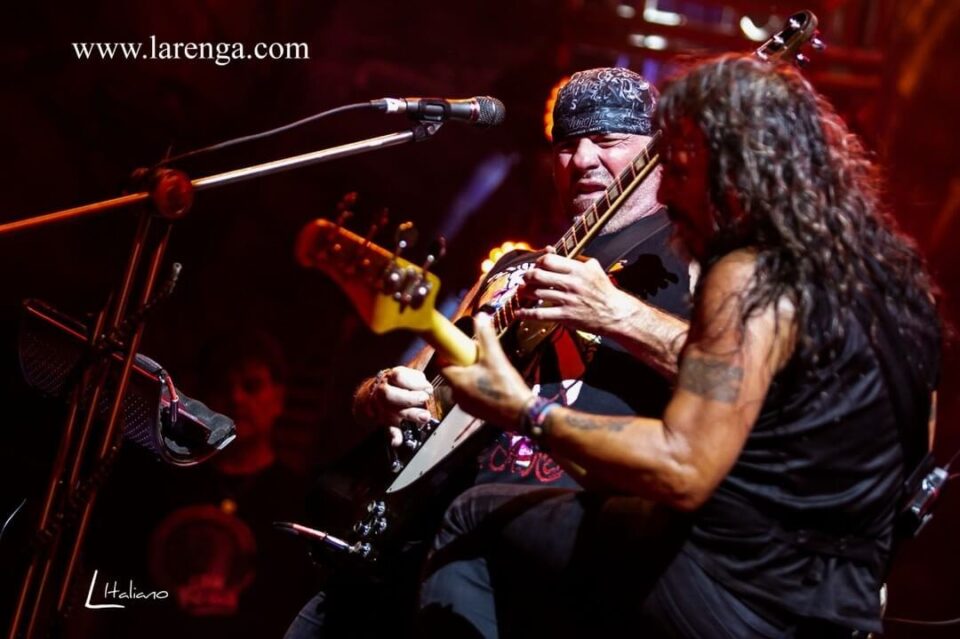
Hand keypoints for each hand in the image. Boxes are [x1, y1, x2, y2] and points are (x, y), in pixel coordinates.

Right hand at [355, 366, 433, 445]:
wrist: (372, 396)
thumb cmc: (396, 383)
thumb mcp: (406, 371)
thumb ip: (420, 363)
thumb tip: (431, 350)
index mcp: (391, 377)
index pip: (399, 376)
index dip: (415, 381)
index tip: (427, 386)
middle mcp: (385, 392)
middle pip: (391, 395)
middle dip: (410, 397)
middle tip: (424, 398)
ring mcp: (385, 407)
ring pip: (394, 412)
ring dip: (410, 415)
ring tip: (424, 416)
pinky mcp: (387, 421)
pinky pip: (389, 429)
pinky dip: (394, 436)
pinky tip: (398, 441)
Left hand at [441, 314, 534, 428]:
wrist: (521, 413)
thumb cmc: (506, 386)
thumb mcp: (495, 357)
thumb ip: (486, 336)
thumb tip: (481, 317)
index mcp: (457, 381)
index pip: (441, 365)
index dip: (448, 355)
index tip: (458, 348)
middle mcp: (457, 395)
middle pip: (452, 374)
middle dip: (462, 365)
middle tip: (476, 357)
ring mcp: (465, 406)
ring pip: (462, 385)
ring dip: (469, 377)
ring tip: (486, 370)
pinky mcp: (475, 412)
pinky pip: (470, 395)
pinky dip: (475, 388)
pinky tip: (490, 384)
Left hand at [517, 249, 634, 334]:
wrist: (616, 313)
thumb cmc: (604, 291)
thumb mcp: (594, 268)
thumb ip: (576, 260)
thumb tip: (554, 252)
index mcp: (577, 269)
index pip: (548, 260)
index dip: (538, 262)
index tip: (537, 266)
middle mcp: (570, 283)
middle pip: (537, 275)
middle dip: (526, 277)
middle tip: (525, 279)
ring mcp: (567, 300)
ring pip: (536, 293)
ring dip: (524, 293)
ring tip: (522, 292)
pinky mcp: (565, 316)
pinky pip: (540, 314)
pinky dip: (526, 314)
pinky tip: (519, 313)